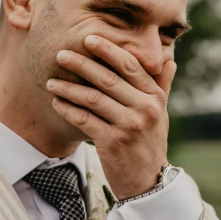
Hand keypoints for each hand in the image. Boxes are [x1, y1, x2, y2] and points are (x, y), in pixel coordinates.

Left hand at [47, 35, 176, 199]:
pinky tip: (56, 102)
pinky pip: (83, 119)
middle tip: (61, 54)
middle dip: (81, 64)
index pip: (130, 65)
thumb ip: (162, 85)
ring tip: (51, 81)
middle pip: (107, 78)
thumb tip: (169, 58)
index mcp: (155, 97)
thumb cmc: (150, 143)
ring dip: (68, 87)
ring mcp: (129, 126)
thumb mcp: (161, 113)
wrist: (148, 181)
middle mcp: (145, 108)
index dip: (108, 50)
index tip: (89, 38)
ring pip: (92, 98)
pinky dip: (67, 109)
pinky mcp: (112, 142)